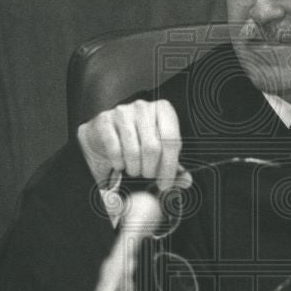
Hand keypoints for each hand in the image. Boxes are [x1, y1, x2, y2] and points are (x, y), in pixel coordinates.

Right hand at [77, 99, 191, 191]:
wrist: (103, 138)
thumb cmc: (137, 143)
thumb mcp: (160, 153)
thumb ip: (174, 167)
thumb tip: (186, 181)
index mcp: (163, 110)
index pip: (172, 141)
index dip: (169, 167)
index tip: (165, 184)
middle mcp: (143, 106)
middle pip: (153, 148)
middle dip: (151, 170)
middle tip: (147, 175)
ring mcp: (123, 111)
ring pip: (133, 151)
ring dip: (134, 168)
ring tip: (134, 170)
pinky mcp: (104, 120)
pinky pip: (115, 150)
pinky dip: (119, 163)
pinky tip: (120, 164)